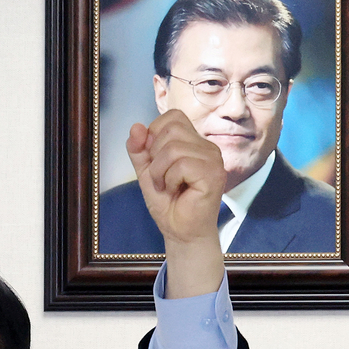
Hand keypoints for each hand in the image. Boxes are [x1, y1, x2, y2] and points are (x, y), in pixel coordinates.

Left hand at [125, 110, 224, 297]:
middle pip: (171, 128)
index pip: (172, 116)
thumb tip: (136, 127)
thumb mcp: (146, 171)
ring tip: (167, 186)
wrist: (179, 231)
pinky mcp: (213, 174)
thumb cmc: (167, 203)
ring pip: (174, 148)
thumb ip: (139, 149)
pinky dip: (170, 180)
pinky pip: (181, 165)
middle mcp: (207, 147)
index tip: (154, 160)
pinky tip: (176, 190)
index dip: (154, 134)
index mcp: (194, 142)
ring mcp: (213, 159)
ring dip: (160, 171)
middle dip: (154, 156)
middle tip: (161, 177)